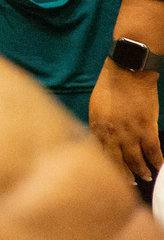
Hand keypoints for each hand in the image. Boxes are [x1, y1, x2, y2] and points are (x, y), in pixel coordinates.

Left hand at [90, 61, 162, 180]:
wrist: (128, 72)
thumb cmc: (110, 86)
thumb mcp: (96, 107)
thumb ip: (99, 125)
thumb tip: (102, 141)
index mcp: (96, 127)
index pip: (100, 154)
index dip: (107, 166)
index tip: (111, 174)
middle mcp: (112, 133)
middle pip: (117, 161)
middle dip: (124, 174)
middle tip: (129, 182)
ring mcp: (130, 132)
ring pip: (136, 160)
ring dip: (141, 171)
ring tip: (145, 176)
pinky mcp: (147, 128)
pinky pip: (154, 151)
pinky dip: (158, 161)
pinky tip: (160, 167)